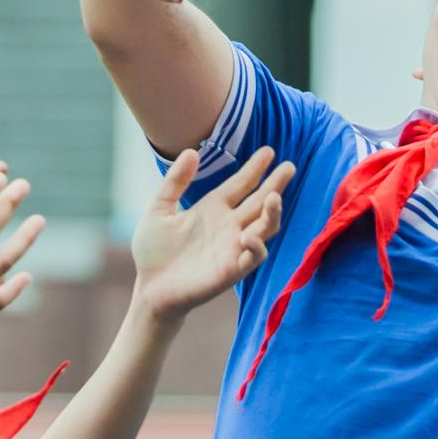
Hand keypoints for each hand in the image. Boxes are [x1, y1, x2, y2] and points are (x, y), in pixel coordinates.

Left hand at [128, 147, 295, 316]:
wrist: (148, 287)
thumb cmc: (153, 251)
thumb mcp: (159, 208)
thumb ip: (175, 181)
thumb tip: (192, 151)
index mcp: (214, 208)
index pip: (241, 184)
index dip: (255, 168)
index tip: (269, 151)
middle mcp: (229, 225)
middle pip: (260, 202)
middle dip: (275, 185)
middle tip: (289, 166)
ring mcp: (233, 247)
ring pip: (264, 227)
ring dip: (272, 214)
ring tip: (275, 197)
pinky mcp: (232, 270)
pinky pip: (253, 257)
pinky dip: (256, 246)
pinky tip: (248, 236)